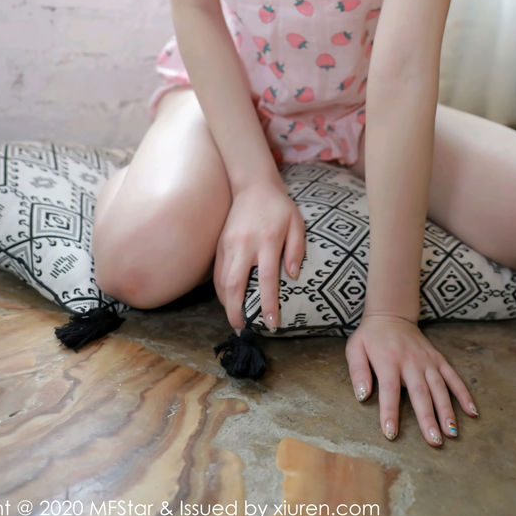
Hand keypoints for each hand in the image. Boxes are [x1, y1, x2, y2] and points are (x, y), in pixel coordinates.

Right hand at [214, 182, 305, 331]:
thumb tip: (293, 276)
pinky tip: (229, 300)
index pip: (267, 279)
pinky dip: (221, 290)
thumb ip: (297, 250)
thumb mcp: (297, 224)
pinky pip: (218, 272)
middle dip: (237, 311)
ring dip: (227, 304)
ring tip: (236, 319)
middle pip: (236, 285)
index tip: (272, 323)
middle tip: (242, 330)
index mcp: (267, 240)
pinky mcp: (220, 244)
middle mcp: (245, 245)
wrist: (253, 185)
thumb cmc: (280, 207)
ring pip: (223, 281)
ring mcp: (229, 244)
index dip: (268, 304)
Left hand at [345, 314, 477, 445]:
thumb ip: (358, 372)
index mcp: (388, 361)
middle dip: (427, 418)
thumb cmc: (371, 337)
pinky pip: (453, 377)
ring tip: (451, 432)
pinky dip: (463, 393)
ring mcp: (427, 360)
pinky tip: (471, 411)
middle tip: (434, 441)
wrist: (391, 314)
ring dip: (446, 410)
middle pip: (420, 393)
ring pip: (439, 387)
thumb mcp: (355, 348)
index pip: (389, 390)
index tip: (391, 434)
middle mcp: (410, 361)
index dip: (390, 412)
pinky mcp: (438, 359)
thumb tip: (362, 396)